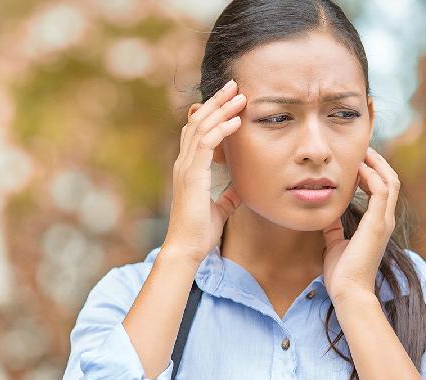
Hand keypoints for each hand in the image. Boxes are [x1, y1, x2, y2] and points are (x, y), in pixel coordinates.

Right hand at [162, 80, 246, 263]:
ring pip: (201, 127)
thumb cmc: (200, 231)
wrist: (187, 248)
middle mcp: (184, 163)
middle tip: (234, 85)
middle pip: (198, 121)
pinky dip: (222, 129)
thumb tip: (241, 188)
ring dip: (221, 109)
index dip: (212, 113)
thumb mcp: (221, 208)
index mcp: (189, 168)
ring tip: (239, 95)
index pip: (197, 131)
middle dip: (217, 101)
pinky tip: (237, 121)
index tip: (230, 99)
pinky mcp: (192, 175)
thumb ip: (228, 195)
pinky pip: (206, 143)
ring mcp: (186, 167)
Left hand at [321, 146, 400, 302]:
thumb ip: (335, 228)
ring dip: (376, 163)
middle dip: (378, 162)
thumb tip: (328, 215)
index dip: (373, 171)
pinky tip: (357, 169)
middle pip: (391, 180)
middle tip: (362, 148)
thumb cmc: (342, 273)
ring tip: (362, 152)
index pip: (383, 189)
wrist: (348, 292)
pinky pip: (381, 191)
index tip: (357, 159)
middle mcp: (385, 220)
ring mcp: (384, 222)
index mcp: (378, 224)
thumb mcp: (335, 243)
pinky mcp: (377, 224)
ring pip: (390, 181)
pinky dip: (371, 176)